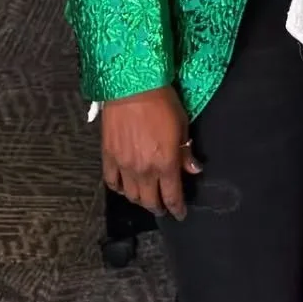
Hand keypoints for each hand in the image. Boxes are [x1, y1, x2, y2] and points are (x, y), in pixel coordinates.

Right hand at [101, 86, 199, 219]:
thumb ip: (186, 151)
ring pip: (131, 195)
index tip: (180, 214)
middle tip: (163, 207)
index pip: (172, 195)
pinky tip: (124, 187)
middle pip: (150, 200)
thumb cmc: (162, 102)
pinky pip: (112, 181)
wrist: (132, 87)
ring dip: (140, 200)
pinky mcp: (108, 157)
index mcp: (165, 163)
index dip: (177, 208)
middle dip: (159, 207)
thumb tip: (194, 169)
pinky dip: (119, 188)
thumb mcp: (182, 124)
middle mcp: (144, 170)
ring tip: (146, 199)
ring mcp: (124, 166)